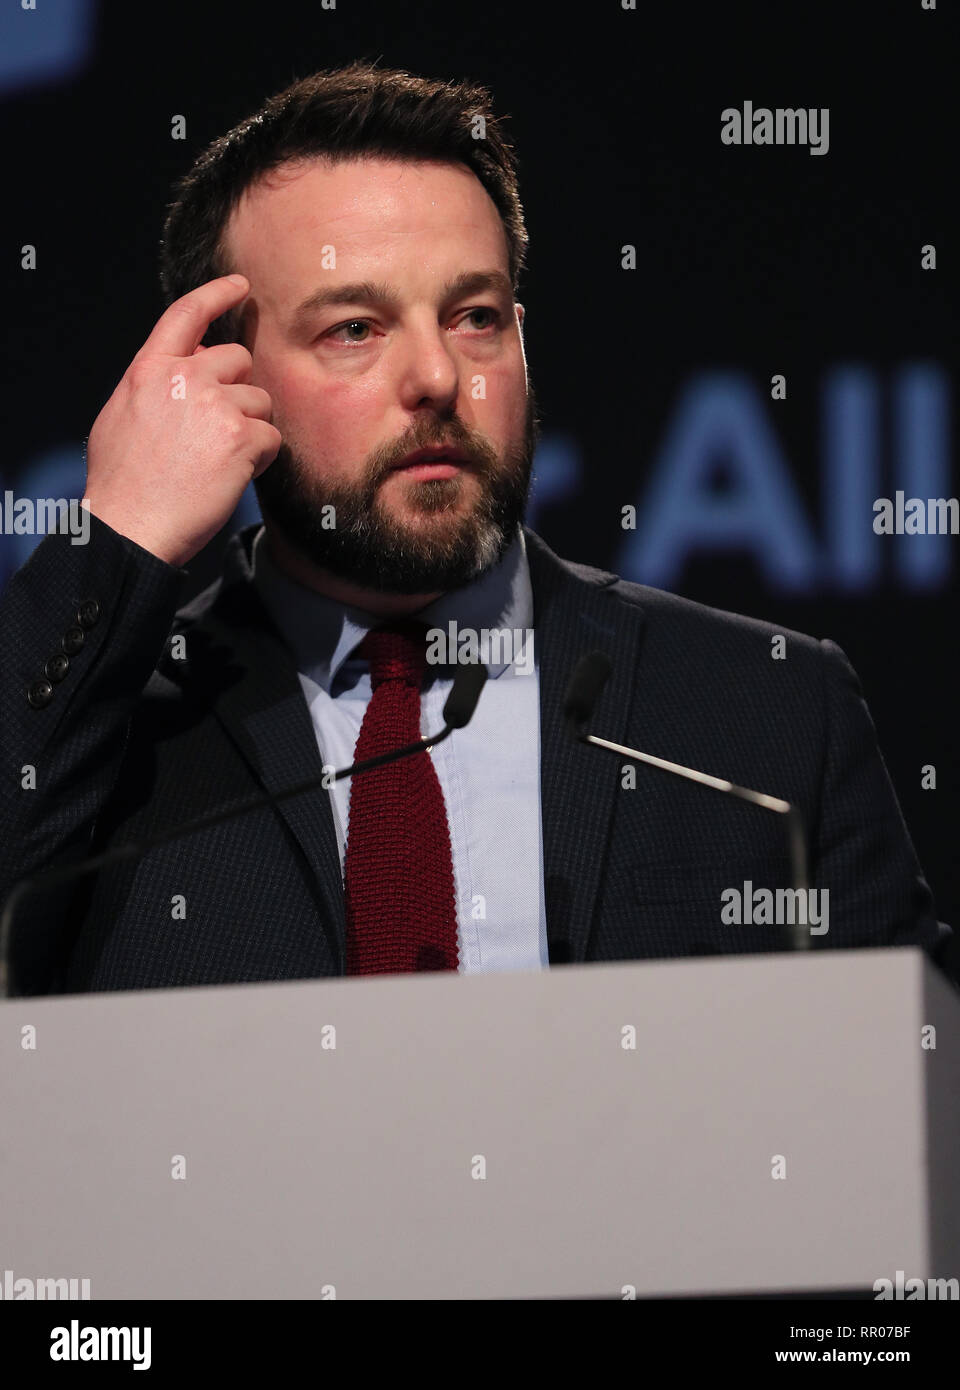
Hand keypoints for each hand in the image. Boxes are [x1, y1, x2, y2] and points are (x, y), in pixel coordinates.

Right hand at [82, 274, 280, 566]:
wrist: (132, 526)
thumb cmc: (124, 483)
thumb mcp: (120, 416)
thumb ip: (155, 385)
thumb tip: (188, 367)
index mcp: (149, 370)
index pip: (187, 314)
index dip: (217, 294)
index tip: (240, 286)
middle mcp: (184, 378)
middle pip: (238, 360)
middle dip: (238, 390)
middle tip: (218, 430)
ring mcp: (215, 406)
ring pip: (260, 401)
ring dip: (250, 429)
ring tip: (219, 461)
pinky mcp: (241, 438)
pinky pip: (272, 437)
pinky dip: (261, 458)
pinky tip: (233, 475)